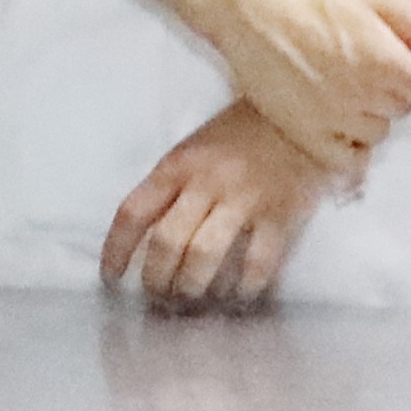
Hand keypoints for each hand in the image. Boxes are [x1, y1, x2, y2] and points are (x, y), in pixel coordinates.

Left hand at [102, 99, 347, 312]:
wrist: (300, 110)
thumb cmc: (239, 133)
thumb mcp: (193, 149)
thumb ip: (170, 187)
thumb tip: (144, 241)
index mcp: (178, 165)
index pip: (133, 212)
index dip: (116, 251)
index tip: (111, 278)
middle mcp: (206, 183)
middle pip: (166, 242)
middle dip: (156, 279)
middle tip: (157, 297)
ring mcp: (244, 199)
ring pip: (204, 256)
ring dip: (191, 288)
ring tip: (190, 300)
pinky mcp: (281, 215)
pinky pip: (257, 263)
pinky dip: (245, 287)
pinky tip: (239, 296)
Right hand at [200, 0, 410, 161]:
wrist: (254, 12)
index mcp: (387, 62)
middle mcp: (365, 97)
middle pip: (404, 109)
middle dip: (394, 89)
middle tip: (365, 66)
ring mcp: (336, 121)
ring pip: (377, 133)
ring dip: (368, 114)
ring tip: (342, 88)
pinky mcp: (307, 136)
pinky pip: (347, 159)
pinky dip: (349, 146)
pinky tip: (337, 123)